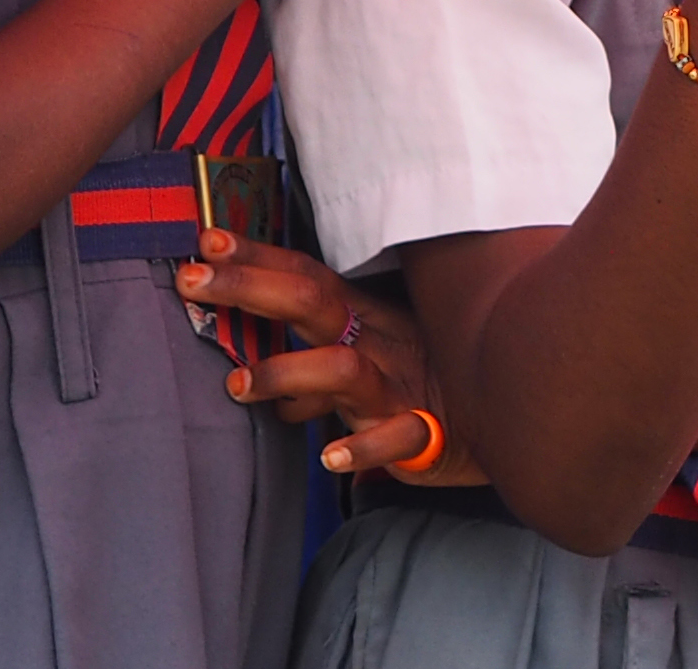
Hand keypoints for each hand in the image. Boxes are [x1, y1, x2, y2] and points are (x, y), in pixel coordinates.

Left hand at [177, 227, 482, 484]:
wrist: (504, 417)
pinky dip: (363, 447)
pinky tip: (330, 457)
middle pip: (312, 304)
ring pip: (343, 369)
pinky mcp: (424, 436)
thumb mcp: (367, 354)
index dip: (256, 257)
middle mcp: (377, 343)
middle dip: (249, 288)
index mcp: (363, 317)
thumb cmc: (422, 381)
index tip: (206, 241)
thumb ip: (309, 355)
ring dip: (288, 372)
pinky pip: (396, 438)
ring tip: (240, 385)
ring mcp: (399, 387)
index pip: (303, 277)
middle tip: (193, 280)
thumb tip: (247, 365)